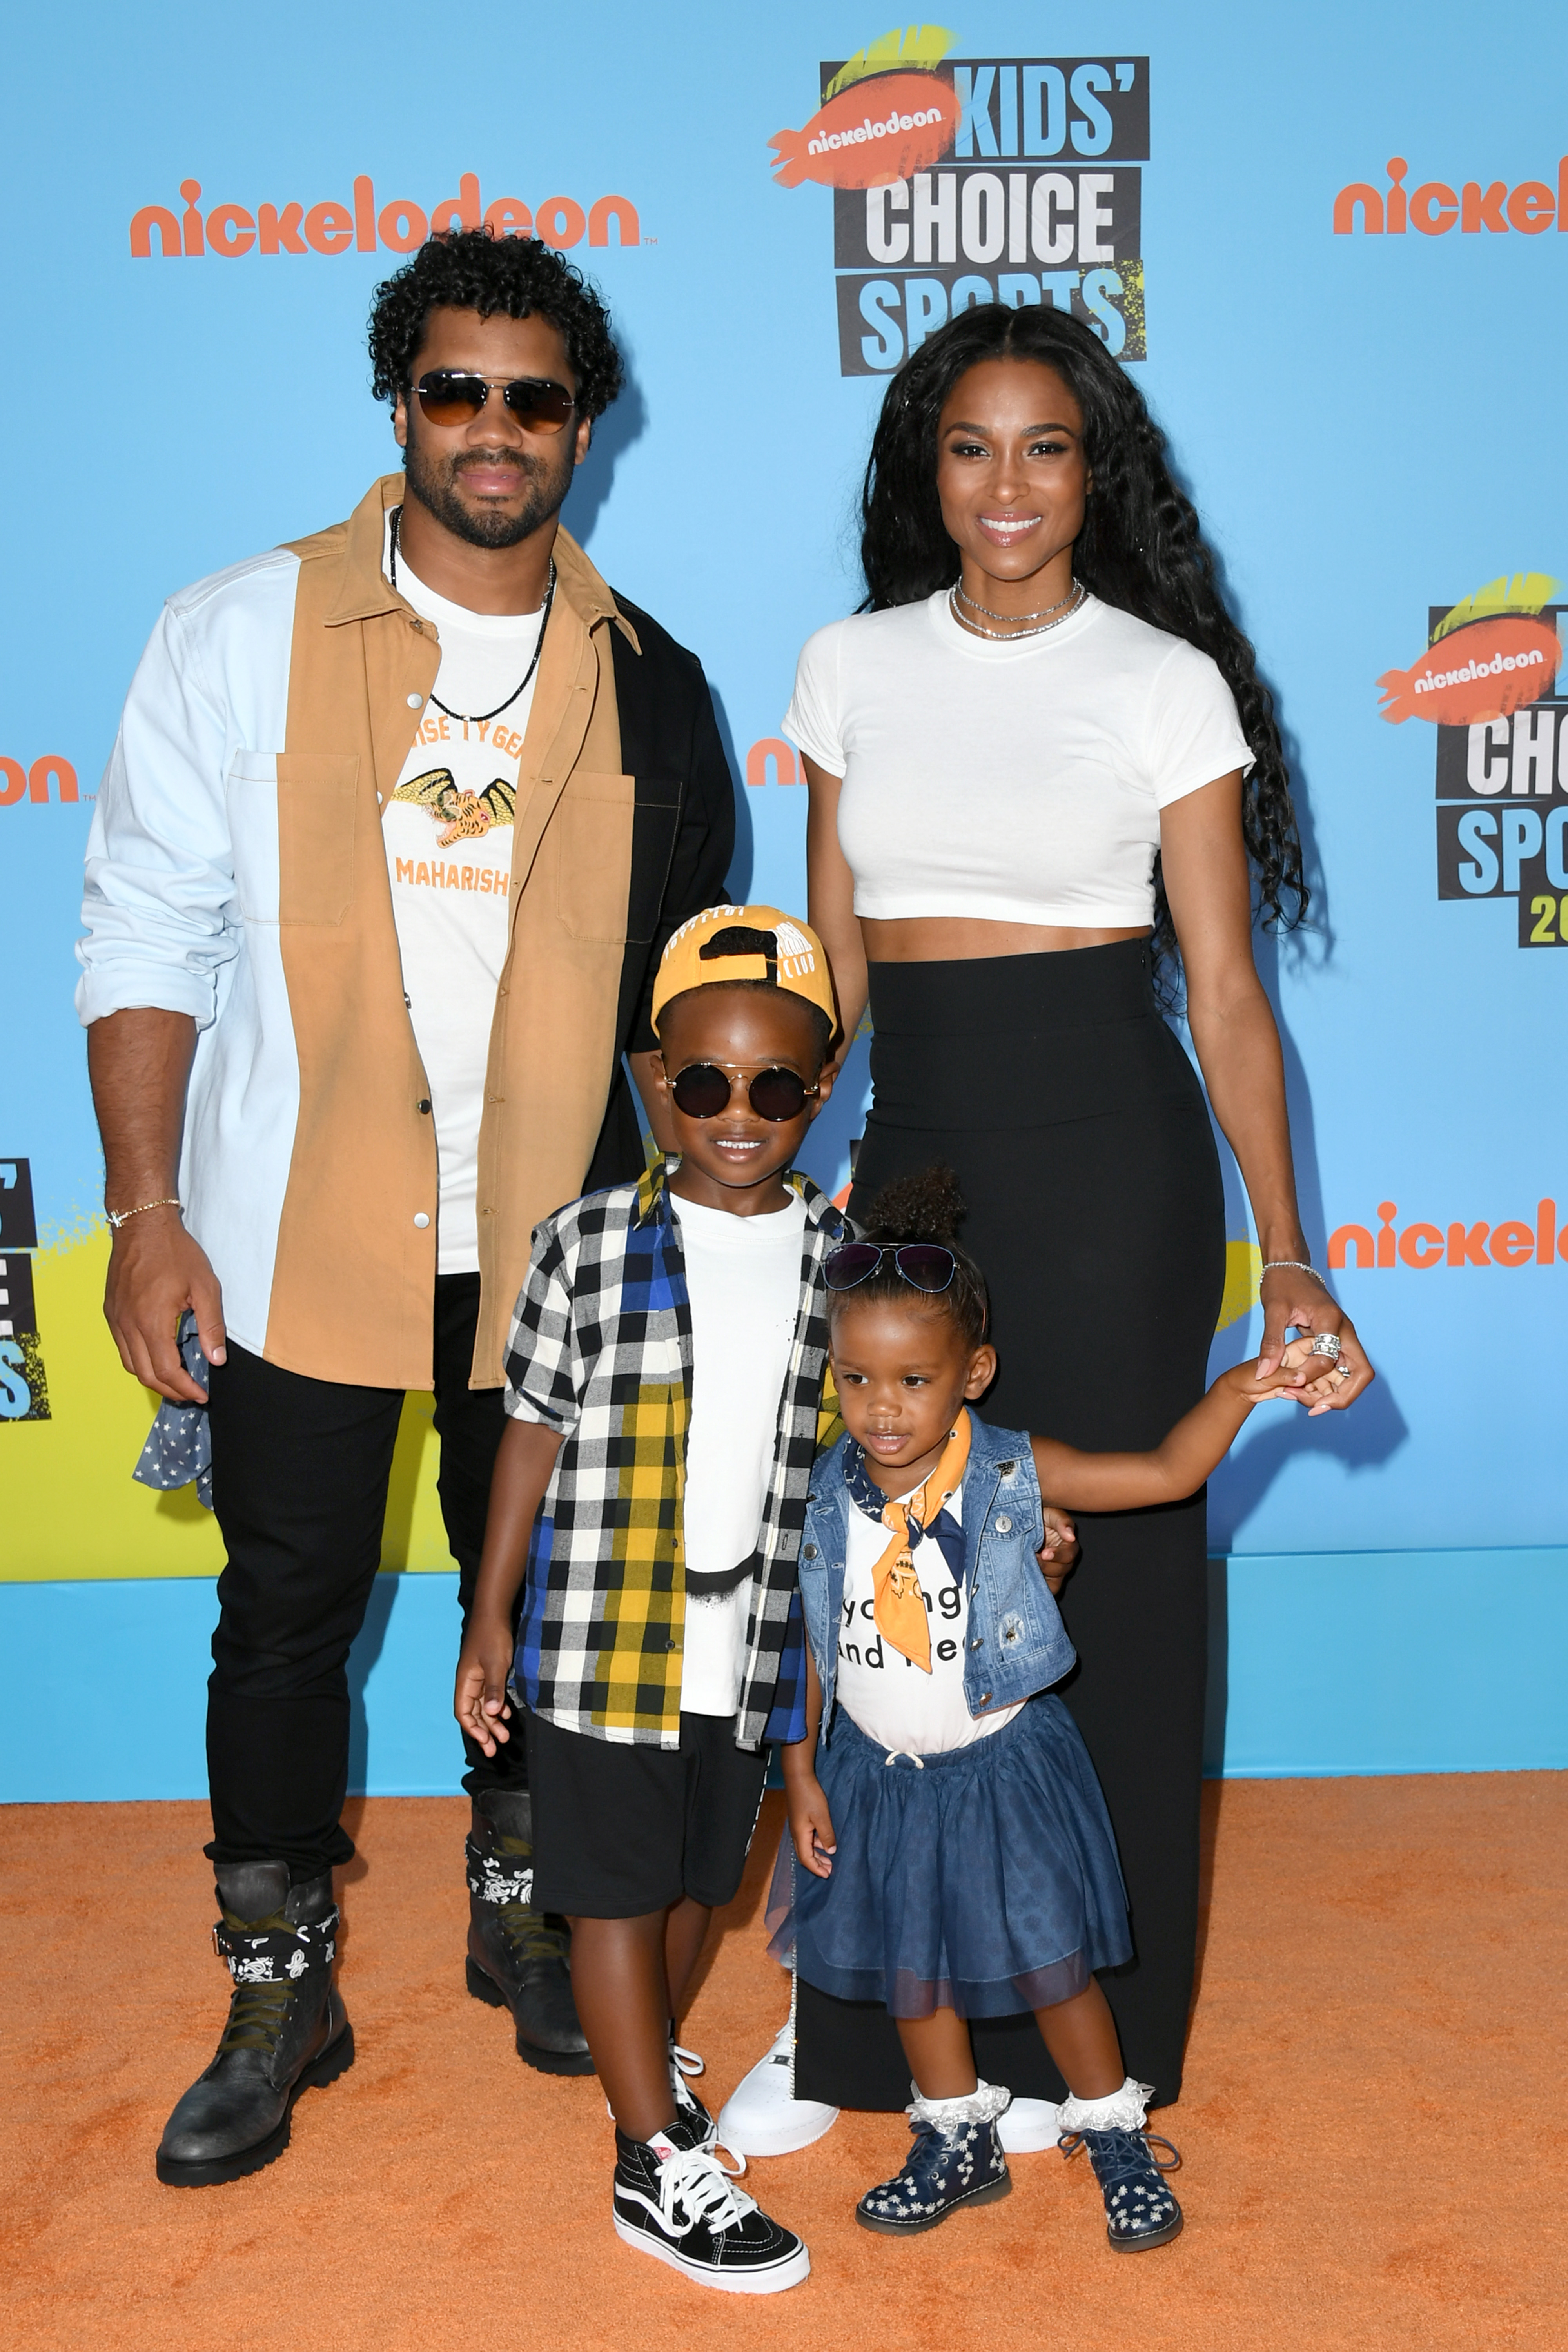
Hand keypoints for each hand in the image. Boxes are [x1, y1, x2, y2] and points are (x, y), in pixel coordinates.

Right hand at [104, 1212, 225, 1402]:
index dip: (185, 1388)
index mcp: (151, 1322)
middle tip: (190, 1394)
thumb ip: (211, 1326)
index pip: (166, 1371)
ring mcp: (115, 1319)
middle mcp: (128, 1325)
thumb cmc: (175, 1252)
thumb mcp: (205, 1286)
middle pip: (145, 1374)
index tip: (201, 1395)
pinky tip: (155, 1358)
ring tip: (175, 1383)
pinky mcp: (111, 1312)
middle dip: (169, 1390)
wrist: (142, 1225)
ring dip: (152, 1379)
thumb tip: (217, 1359)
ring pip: (130, 1364)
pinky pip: (122, 1347)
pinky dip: (138, 1361)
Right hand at [455, 1617, 515, 1753]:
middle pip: (474, 1713)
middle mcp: (469, 1682)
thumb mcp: (495, 1664)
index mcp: (465, 1681)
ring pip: (484, 1706)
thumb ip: (494, 1688)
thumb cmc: (493, 1637)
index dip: (473, 1728)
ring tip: (505, 1736)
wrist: (495, 1613)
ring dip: (493, 1722)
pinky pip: (491, 1695)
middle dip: (484, 1731)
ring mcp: (479, 1677)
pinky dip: (498, 1706)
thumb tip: (492, 1714)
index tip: (486, 1740)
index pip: (463, 1712)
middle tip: (496, 1749)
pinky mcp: (489, 1672)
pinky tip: (507, 1714)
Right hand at [786, 1775, 836, 1878]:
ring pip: (806, 1847)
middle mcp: (796, 1833)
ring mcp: (798, 1826)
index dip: (816, 1869)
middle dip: (817, 1864)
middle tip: (830, 1870)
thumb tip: (831, 1851)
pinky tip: (824, 1842)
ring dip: (817, 1854)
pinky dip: (816, 1844)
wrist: (798, 1777)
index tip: (827, 1875)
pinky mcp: (800, 1820)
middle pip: (805, 1855)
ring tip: (829, 1859)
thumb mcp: (822, 1817)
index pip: (806, 1859)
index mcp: (800, 1835)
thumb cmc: (809, 1796)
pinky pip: (807, 1838)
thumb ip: (826, 1835)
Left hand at [1036, 1505, 1078, 1593]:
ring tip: (1028, 1566)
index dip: (1058, 1555)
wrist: (1018, 1521)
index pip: (1069, 1553)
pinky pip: (1047, 1589)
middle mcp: (1063, 1557)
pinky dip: (1039, 1586)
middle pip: (1063, 1569)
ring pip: (1055, 1581)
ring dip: (1042, 1575)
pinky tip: (1028, 1577)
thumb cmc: (1038, 1514)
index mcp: (1067, 1542)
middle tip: (1033, 1558)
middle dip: (1047, 1565)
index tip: (1045, 1553)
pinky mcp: (1044, 1577)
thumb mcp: (1050, 1513)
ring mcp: (1053, 1568)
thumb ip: (1062, 1522)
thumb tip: (1071, 1536)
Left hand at [1257, 1265, 1372, 1412]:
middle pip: (1361, 1373)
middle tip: (1314, 1409)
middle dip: (1342, 1396)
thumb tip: (1264, 1373)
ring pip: (1353, 1374)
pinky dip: (1328, 1383)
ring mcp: (1342, 1337)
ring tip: (1306, 1402)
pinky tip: (1304, 1389)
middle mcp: (1344, 1331)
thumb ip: (1271, 1342)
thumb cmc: (1283, 1283)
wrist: (1290, 1266)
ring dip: (1335, 1392)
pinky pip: (1340, 1369)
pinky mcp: (1335, 1341)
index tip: (1290, 1382)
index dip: (1311, 1375)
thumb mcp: (1273, 1311)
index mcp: (1331, 1321)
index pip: (1331, 1359)